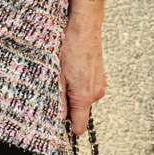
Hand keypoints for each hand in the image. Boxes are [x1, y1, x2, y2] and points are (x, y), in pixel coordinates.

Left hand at [59, 3, 106, 135]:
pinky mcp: (100, 75)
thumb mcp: (56, 73)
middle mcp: (96, 92)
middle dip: (66, 105)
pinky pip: (87, 87)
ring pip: (82, 97)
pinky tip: (69, 70)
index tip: (56, 126)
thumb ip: (57, 97)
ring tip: (61, 75)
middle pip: (79, 111)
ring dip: (71, 92)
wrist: (85, 26)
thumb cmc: (69, 46)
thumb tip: (57, 115)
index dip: (67, 128)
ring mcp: (100, 83)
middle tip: (53, 89)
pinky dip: (77, 83)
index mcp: (85, 96)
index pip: (79, 126)